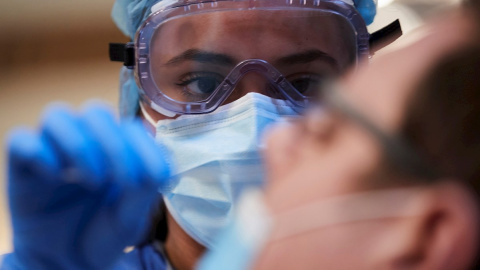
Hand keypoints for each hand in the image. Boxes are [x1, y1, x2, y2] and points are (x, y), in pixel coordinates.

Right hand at [4, 103, 170, 269]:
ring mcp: (52, 152)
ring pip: (57, 115)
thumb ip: (146, 186)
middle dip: (114, 145)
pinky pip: (21, 140)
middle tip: (120, 180)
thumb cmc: (104, 234)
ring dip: (80, 145)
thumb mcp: (133, 215)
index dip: (141, 147)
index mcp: (116, 149)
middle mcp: (84, 143)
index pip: (129, 126)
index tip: (146, 180)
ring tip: (93, 180)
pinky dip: (40, 153)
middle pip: (95, 112)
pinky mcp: (22, 168)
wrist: (71, 263)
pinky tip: (54, 178)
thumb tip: (160, 165)